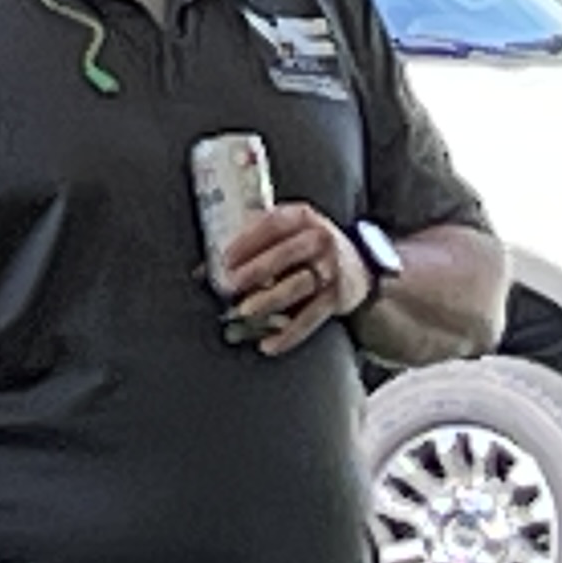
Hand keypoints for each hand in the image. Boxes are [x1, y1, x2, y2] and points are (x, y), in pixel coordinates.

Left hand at [214, 201, 367, 358]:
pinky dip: (290, 333)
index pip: (274, 224)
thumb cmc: (307, 247)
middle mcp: (320, 240)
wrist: (359, 265)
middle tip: (231, 285)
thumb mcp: (286, 232)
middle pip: (288, 253)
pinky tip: (269, 344)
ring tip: (246, 312)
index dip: (248, 240)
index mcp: (302, 217)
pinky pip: (311, 317)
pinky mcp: (335, 297)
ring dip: (270, 300)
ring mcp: (330, 269)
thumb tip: (202, 271)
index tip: (225, 258)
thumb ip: (251, 244)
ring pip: (299, 285)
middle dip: (257, 269)